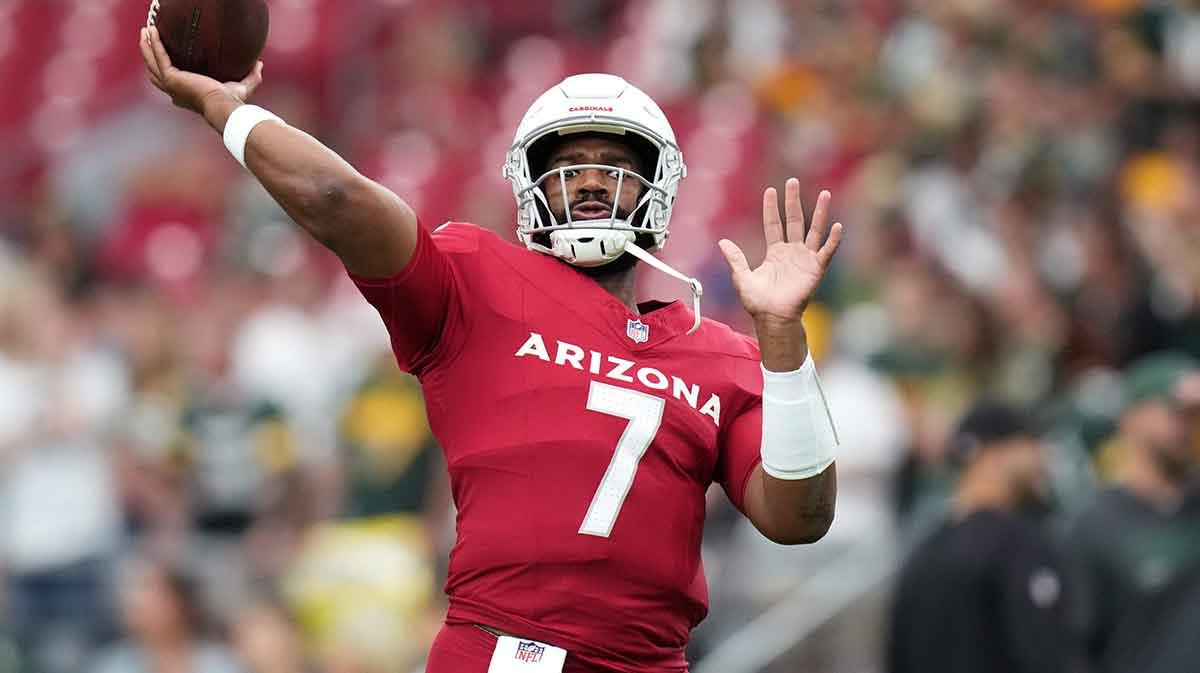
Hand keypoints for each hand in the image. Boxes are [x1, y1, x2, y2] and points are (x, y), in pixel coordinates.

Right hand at [139, 26, 261, 126]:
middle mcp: (175, 91)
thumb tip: (260, 63)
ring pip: (152, 62)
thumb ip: (251, 76)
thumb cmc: (233, 102)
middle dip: (149, 54)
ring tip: (146, 30)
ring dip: (146, 46)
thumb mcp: (243, 87)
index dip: (163, 69)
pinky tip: (152, 30)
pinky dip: (154, 43)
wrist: (225, 106)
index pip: (169, 82)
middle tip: (148, 37)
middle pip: (154, 71)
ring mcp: (171, 85)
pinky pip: (158, 56)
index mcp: (186, 94)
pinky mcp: (171, 77)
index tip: (163, 55)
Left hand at [718, 179, 843, 325]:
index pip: (773, 224)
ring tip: (825, 194)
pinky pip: (826, 251)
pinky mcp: (816, 269)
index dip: (771, 208)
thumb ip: (735, 259)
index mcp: (775, 252)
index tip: (770, 191)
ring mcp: (805, 259)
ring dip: (820, 212)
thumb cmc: (758, 302)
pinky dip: (832, 240)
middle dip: (793, 201)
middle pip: (795, 220)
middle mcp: (792, 251)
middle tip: (793, 182)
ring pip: (814, 230)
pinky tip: (837, 226)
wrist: (773, 318)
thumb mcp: (742, 278)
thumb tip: (722, 242)